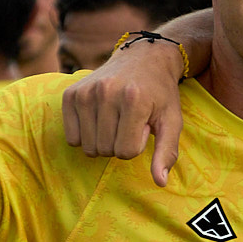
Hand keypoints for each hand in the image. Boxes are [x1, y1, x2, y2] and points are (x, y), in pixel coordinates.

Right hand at [62, 20, 207, 186]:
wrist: (143, 58)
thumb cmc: (160, 94)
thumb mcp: (171, 121)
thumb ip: (167, 152)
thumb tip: (160, 182)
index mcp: (133, 100)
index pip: (126, 152)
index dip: (138, 144)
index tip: (144, 125)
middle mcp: (106, 92)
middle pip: (106, 150)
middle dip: (120, 143)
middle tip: (129, 121)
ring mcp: (85, 92)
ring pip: (88, 147)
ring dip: (103, 141)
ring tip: (116, 119)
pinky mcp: (70, 94)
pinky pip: (71, 138)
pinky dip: (86, 135)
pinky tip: (99, 117)